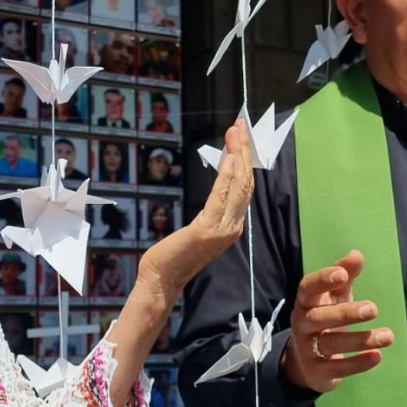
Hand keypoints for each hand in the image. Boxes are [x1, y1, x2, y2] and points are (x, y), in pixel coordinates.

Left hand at [136, 120, 252, 295]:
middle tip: (241, 125)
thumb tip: (220, 187)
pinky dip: (227, 177)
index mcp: (232, 225)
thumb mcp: (199, 228)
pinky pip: (221, 198)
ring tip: (236, 133)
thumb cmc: (174, 255)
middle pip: (245, 182)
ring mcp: (223, 229)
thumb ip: (212, 210)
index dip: (246, 160)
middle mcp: (233, 226)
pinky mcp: (208, 230)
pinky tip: (228, 158)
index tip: (241, 136)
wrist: (161, 280)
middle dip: (244, 151)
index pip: (244, 187)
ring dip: (238, 156)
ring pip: (237, 186)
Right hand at [280, 250, 392, 392]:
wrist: (306, 363)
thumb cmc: (326, 319)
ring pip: (331, 344)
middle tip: (373, 309)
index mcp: (306, 303)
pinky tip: (377, 356)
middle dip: (345, 313)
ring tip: (387, 336)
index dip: (322, 280)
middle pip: (318, 318)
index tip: (342, 274)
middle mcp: (302, 325)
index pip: (307, 288)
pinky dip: (358, 363)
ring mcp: (308, 349)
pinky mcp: (318, 372)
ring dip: (360, 339)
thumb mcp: (334, 296)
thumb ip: (344, 275)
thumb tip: (356, 255)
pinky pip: (337, 368)